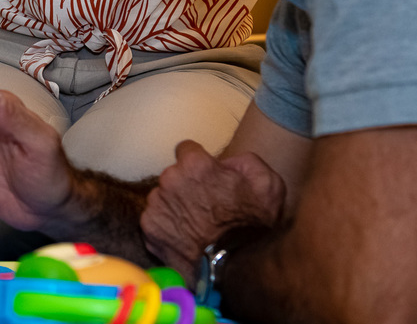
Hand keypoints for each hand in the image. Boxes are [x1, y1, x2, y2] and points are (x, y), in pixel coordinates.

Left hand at [140, 140, 284, 282]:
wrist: (237, 267)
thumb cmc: (252, 225)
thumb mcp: (266, 182)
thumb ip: (243, 161)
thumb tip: (226, 162)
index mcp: (195, 164)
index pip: (186, 149)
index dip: (198, 163)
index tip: (205, 176)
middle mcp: (170, 179)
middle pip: (173, 175)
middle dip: (186, 185)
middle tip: (204, 204)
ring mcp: (157, 204)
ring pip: (162, 197)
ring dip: (175, 206)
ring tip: (195, 224)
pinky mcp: (150, 228)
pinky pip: (155, 220)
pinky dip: (167, 227)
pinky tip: (185, 237)